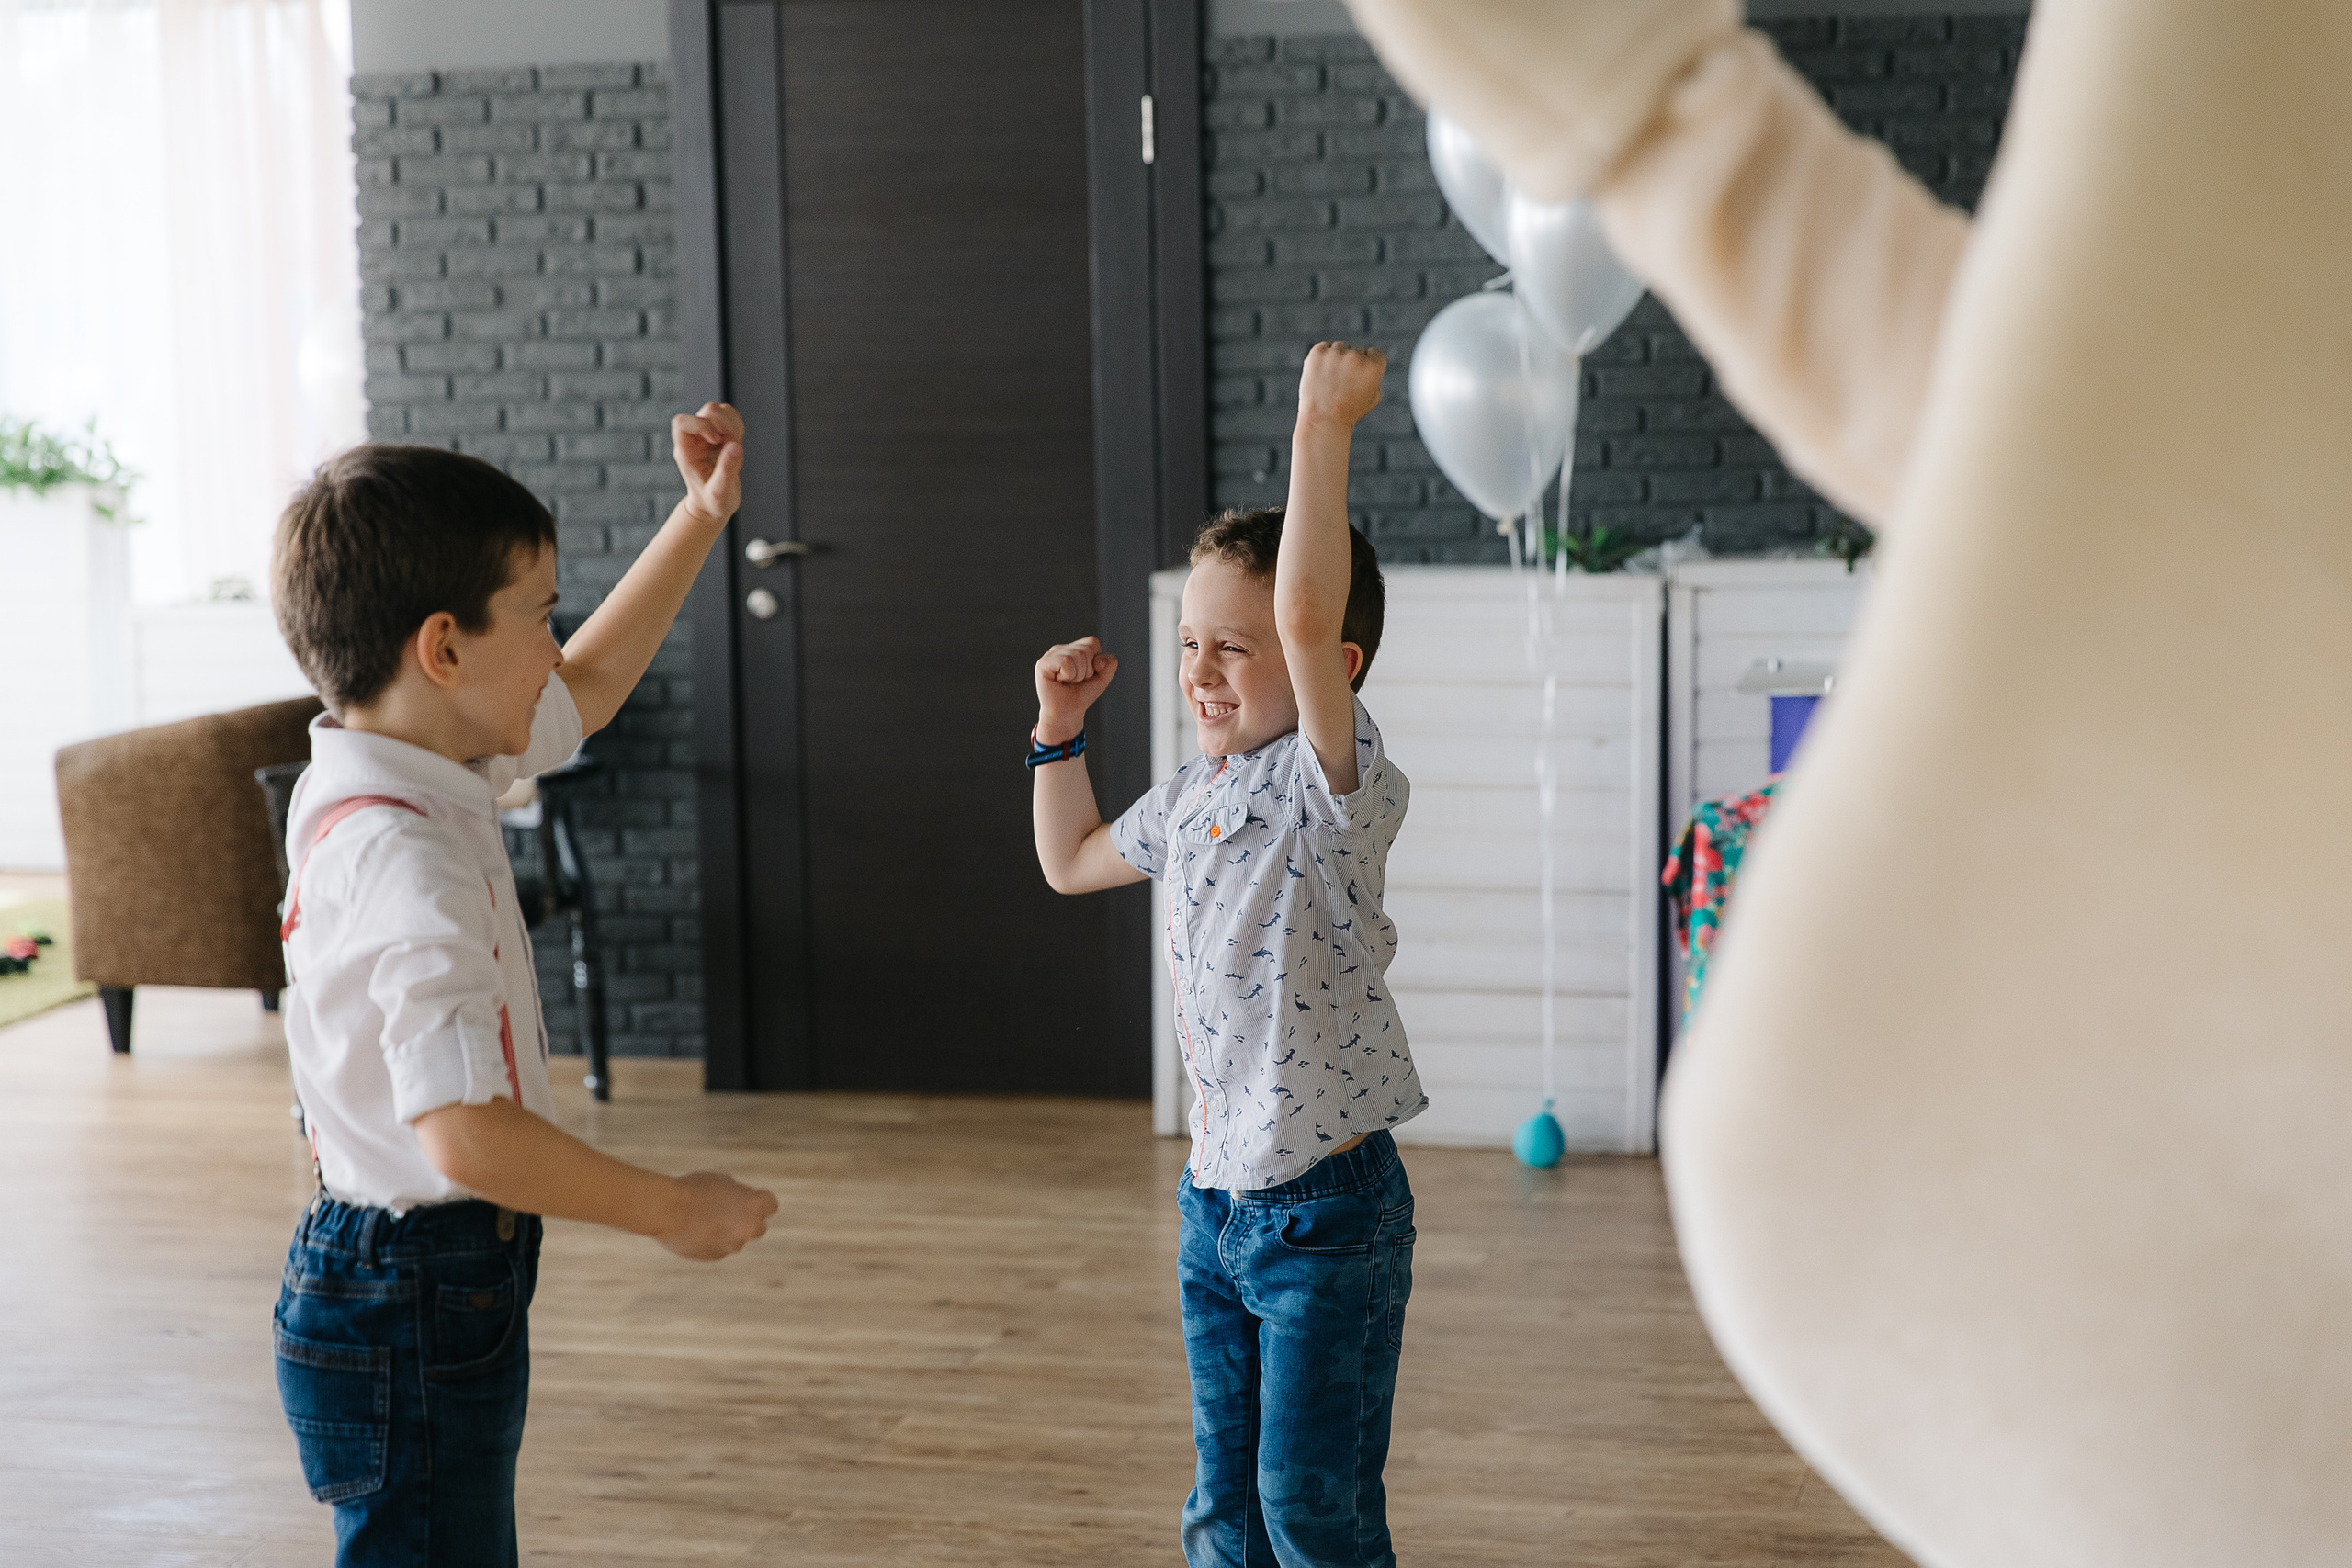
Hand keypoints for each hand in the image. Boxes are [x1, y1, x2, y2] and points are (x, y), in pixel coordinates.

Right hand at [657, 1170, 778, 1260]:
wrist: (667, 1211)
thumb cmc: (694, 1189)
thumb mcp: (722, 1181)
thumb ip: (738, 1194)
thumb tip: (742, 1203)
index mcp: (754, 1206)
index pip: (771, 1205)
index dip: (760, 1200)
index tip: (748, 1197)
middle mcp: (748, 1229)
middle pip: (758, 1227)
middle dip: (747, 1220)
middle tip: (728, 1209)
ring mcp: (731, 1245)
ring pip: (735, 1239)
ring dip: (727, 1231)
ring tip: (703, 1218)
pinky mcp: (714, 1257)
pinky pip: (718, 1248)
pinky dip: (711, 1241)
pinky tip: (694, 1230)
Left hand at [673, 402, 745, 525]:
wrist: (713, 507)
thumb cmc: (712, 503)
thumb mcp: (719, 493)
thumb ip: (726, 471)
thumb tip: (735, 446)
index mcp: (685, 451)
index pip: (682, 423)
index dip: (701, 425)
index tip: (717, 440)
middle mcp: (694, 440)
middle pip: (705, 412)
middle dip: (724, 425)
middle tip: (732, 444)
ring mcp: (707, 435)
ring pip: (718, 411)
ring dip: (732, 425)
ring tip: (735, 447)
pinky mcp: (720, 434)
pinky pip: (729, 417)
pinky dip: (737, 426)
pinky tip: (737, 444)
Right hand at [1035, 636, 1117, 743]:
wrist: (1066, 713)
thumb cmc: (1081, 695)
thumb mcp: (1102, 679)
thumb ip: (1110, 664)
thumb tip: (1099, 659)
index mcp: (1073, 648)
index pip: (1092, 642)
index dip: (1094, 662)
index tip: (1085, 676)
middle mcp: (1061, 648)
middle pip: (1085, 650)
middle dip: (1086, 671)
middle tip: (1075, 681)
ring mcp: (1050, 654)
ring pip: (1076, 656)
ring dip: (1077, 675)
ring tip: (1067, 682)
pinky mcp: (1043, 663)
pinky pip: (1066, 662)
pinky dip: (1068, 675)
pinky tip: (1059, 681)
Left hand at [1297, 341, 1386, 429]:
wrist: (1322, 420)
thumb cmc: (1349, 412)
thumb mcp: (1372, 398)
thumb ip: (1374, 376)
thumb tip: (1369, 360)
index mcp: (1373, 367)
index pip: (1374, 353)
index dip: (1367, 365)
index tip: (1358, 378)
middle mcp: (1356, 357)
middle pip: (1356, 350)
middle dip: (1350, 364)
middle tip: (1341, 385)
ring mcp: (1336, 354)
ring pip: (1339, 348)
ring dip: (1336, 359)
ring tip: (1330, 382)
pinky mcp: (1318, 353)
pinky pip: (1324, 348)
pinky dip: (1322, 358)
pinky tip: (1320, 375)